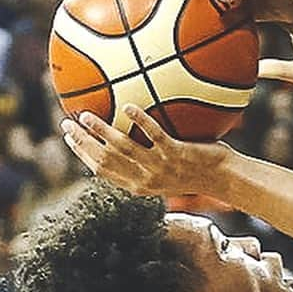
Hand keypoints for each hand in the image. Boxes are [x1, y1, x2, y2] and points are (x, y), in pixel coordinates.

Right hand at [61, 107, 229, 197]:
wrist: (225, 178)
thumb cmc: (198, 171)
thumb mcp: (168, 169)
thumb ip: (147, 157)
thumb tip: (129, 132)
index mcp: (140, 185)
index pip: (102, 171)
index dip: (82, 154)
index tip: (67, 137)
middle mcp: (147, 179)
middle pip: (105, 160)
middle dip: (82, 142)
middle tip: (67, 123)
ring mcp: (162, 167)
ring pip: (123, 149)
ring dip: (101, 131)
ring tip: (86, 115)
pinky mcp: (177, 154)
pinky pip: (154, 134)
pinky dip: (139, 120)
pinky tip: (127, 106)